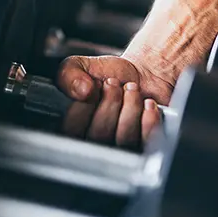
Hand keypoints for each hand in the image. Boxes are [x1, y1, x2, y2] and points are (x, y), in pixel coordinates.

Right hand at [55, 55, 172, 147]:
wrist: (143, 76)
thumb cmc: (110, 76)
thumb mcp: (81, 66)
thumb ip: (68, 74)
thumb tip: (81, 90)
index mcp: (74, 129)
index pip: (72, 130)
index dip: (84, 104)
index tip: (93, 85)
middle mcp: (96, 144)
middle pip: (99, 136)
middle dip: (110, 101)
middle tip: (114, 83)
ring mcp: (122, 150)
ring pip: (124, 138)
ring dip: (130, 106)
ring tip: (132, 88)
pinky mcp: (146, 148)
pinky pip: (146, 140)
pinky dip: (148, 118)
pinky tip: (147, 103)